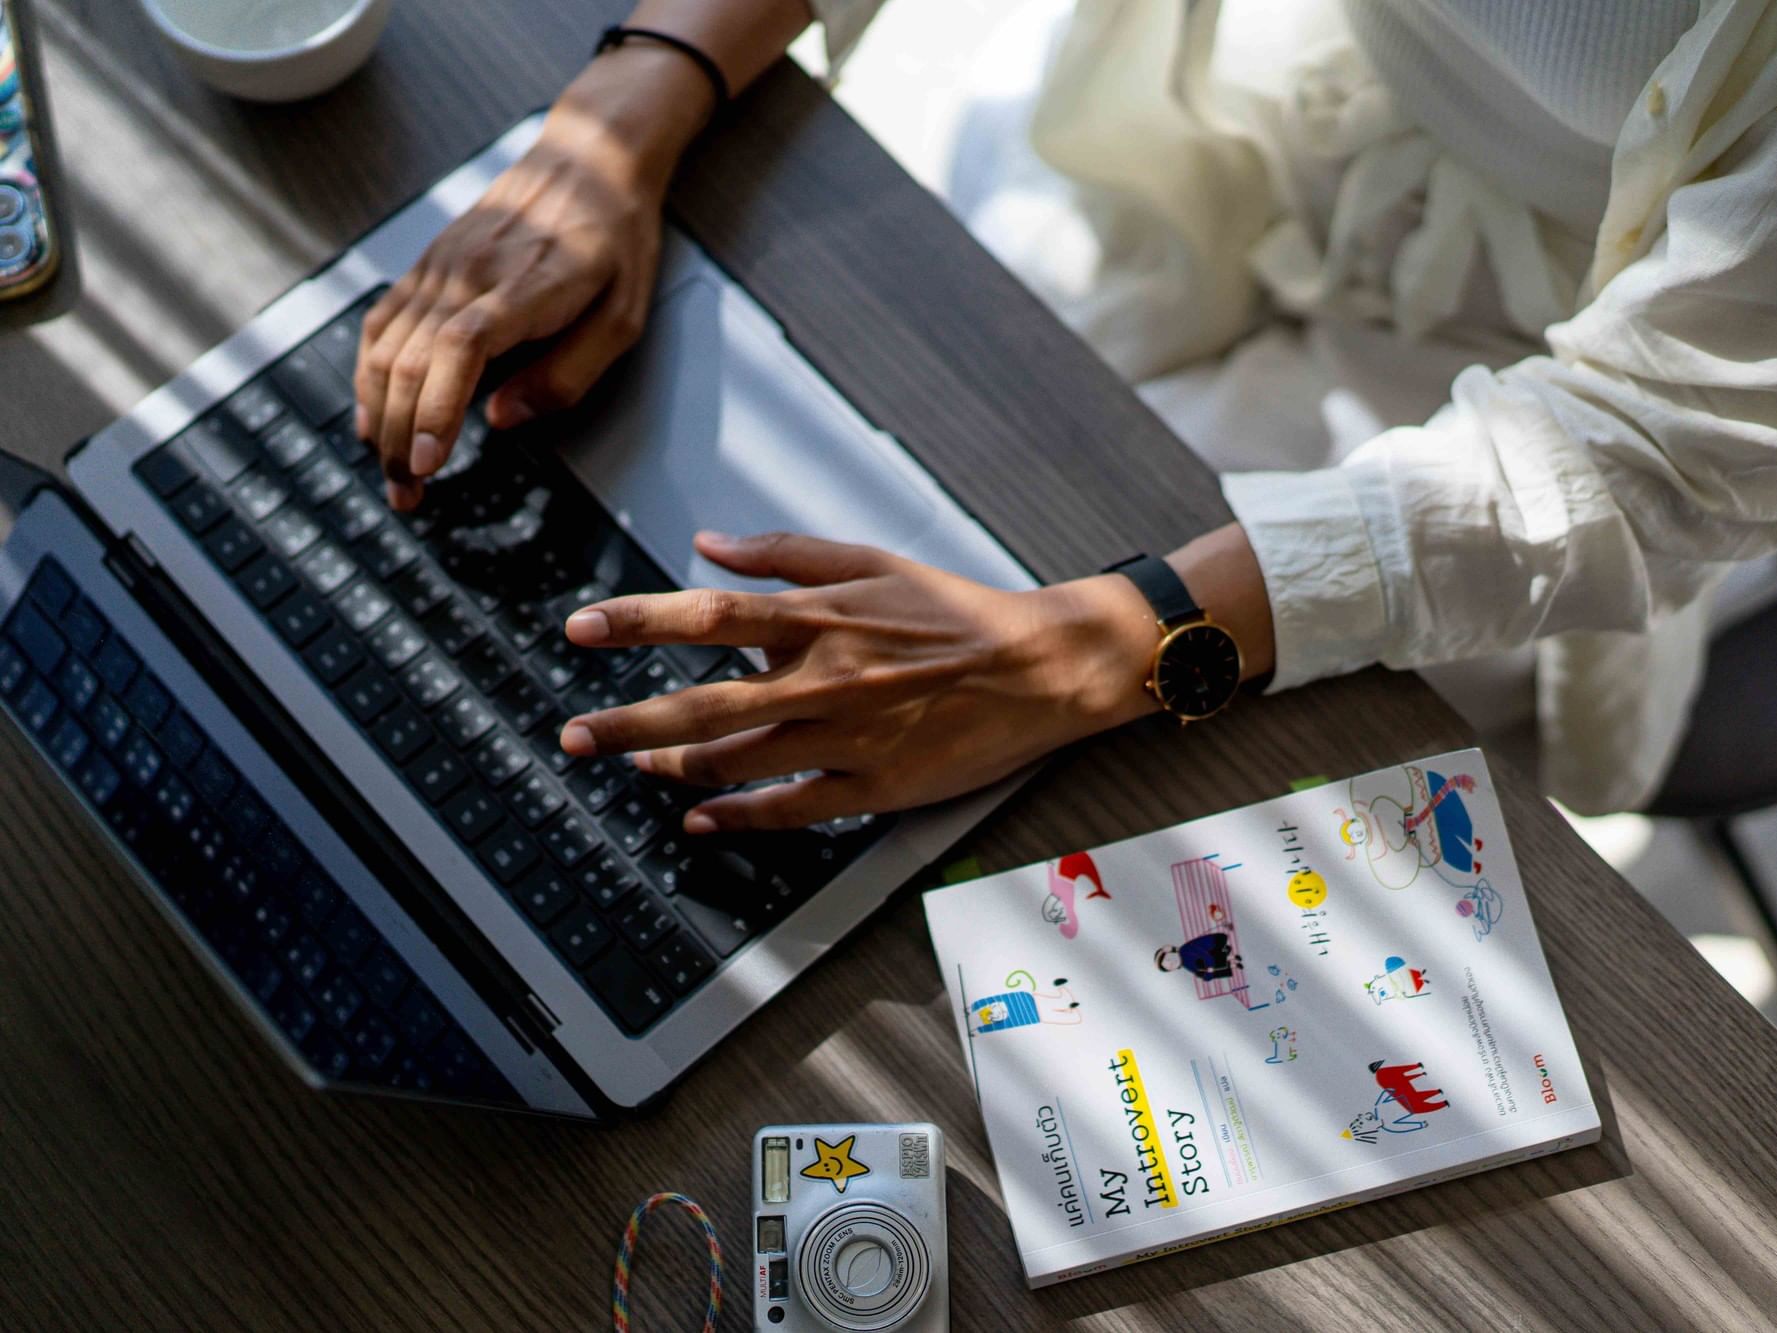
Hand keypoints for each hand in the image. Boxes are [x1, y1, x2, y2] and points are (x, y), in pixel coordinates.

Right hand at [353, 47, 714, 508]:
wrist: (588, 160)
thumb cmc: (614, 242)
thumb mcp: (624, 316)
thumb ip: (568, 374)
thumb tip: (502, 420)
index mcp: (526, 285)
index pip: (461, 348)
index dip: (437, 408)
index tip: (428, 461)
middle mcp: (469, 272)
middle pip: (412, 360)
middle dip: (402, 438)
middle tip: (407, 495)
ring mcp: (440, 266)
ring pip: (386, 347)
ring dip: (380, 416)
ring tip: (389, 470)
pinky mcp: (426, 265)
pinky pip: (381, 323)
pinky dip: (369, 374)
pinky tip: (373, 414)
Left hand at [557, 531, 1165, 831]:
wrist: (1039, 668)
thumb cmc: (956, 612)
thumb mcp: (872, 560)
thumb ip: (787, 552)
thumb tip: (710, 545)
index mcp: (823, 619)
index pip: (710, 617)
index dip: (639, 622)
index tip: (582, 628)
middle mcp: (825, 681)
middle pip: (706, 704)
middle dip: (629, 719)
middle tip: (574, 734)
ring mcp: (847, 741)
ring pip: (739, 763)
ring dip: (672, 765)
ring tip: (628, 764)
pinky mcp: (873, 788)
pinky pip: (791, 810)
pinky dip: (739, 818)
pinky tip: (698, 820)